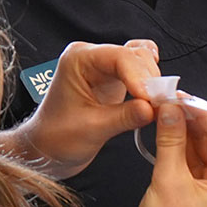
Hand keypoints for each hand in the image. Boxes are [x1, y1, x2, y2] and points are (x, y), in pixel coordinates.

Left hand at [0, 40, 162, 178]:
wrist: (45, 150)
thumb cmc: (57, 138)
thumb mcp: (92, 130)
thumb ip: (124, 117)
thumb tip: (152, 109)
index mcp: (78, 59)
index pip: (120, 57)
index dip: (141, 77)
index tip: (154, 99)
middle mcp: (92, 57)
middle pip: (135, 55)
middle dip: (150, 80)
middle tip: (161, 105)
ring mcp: (104, 66)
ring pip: (142, 61)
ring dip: (153, 82)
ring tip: (159, 105)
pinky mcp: (115, 79)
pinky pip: (141, 71)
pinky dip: (151, 81)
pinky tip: (155, 97)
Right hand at [119, 102, 206, 206]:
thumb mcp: (168, 180)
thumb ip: (170, 141)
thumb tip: (170, 108)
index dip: (199, 110)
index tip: (178, 93)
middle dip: (188, 118)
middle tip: (165, 97)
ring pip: (195, 147)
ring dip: (179, 129)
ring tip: (160, 108)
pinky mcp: (188, 191)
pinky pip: (184, 159)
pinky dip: (173, 145)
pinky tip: (160, 128)